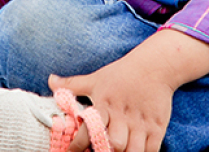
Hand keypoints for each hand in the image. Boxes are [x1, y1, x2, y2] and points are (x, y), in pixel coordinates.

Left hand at [50, 65, 172, 151]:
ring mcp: (141, 122)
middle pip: (114, 145)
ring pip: (133, 151)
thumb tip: (50, 80)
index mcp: (105, 104)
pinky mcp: (157, 127)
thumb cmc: (121, 74)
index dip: (78, 145)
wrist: (154, 65)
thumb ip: (72, 84)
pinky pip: (151, 151)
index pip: (89, 129)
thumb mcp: (96, 78)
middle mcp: (123, 115)